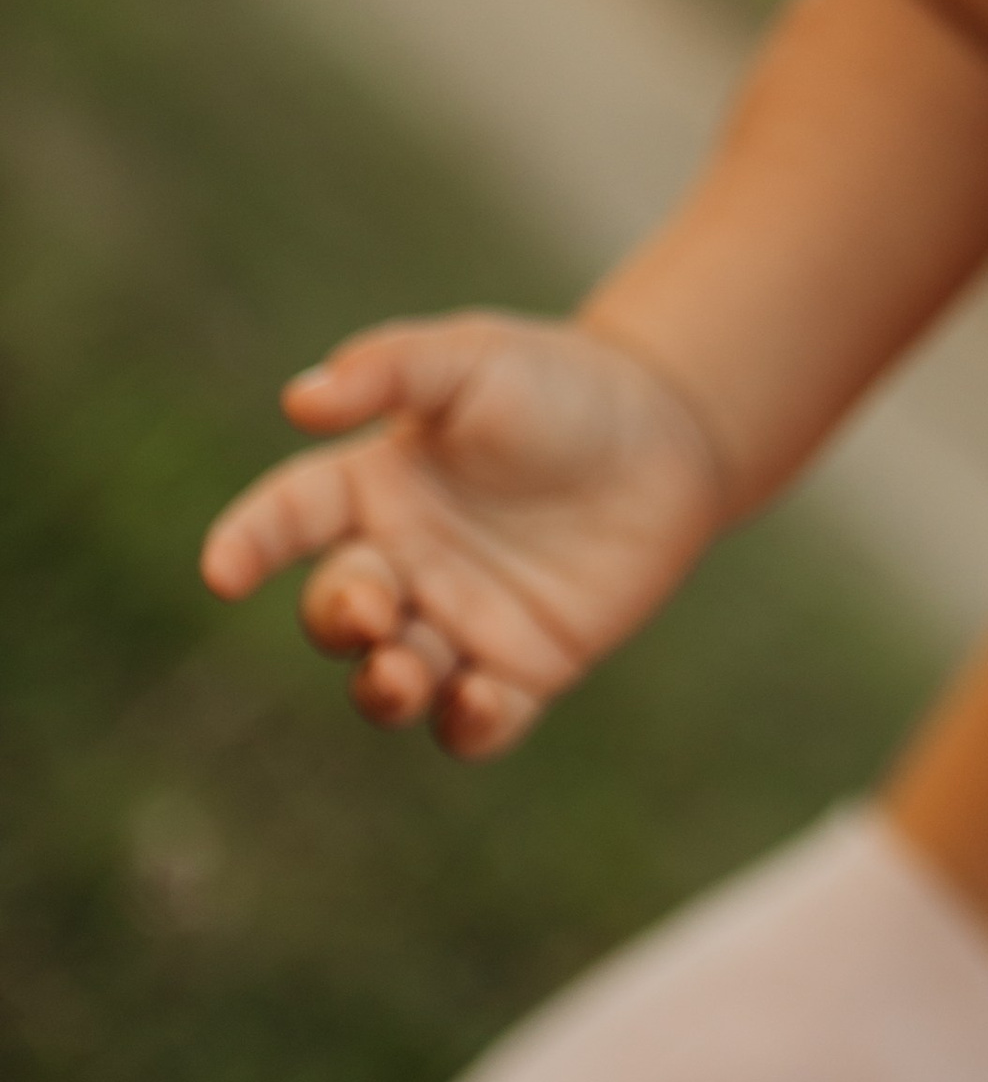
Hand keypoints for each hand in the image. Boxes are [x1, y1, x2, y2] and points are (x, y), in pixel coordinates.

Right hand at [200, 314, 729, 756]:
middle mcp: (403, 561)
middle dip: (340, 619)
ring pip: (390, 681)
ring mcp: (459, 620)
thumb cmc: (559, 384)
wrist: (669, 432)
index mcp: (374, 486)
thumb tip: (298, 399)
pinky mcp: (523, 668)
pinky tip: (482, 701)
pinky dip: (467, 724)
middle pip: (338, 612)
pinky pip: (476, 721)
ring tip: (404, 671)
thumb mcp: (474, 357)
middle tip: (376, 607)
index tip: (224, 570)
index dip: (248, 543)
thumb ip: (391, 368)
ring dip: (384, 688)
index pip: (288, 518)